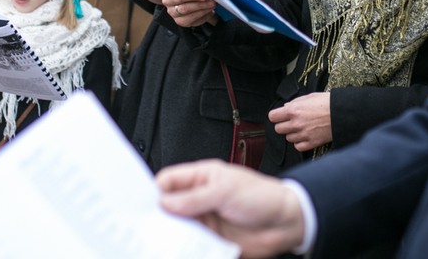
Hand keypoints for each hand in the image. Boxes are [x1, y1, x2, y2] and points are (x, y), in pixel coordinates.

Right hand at [158, 159, 304, 258]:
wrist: (286, 222)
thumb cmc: (262, 196)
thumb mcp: (226, 190)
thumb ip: (194, 198)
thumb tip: (165, 202)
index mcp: (201, 178)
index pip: (168, 181)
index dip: (153, 190)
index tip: (141, 204)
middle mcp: (199, 199)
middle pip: (168, 207)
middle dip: (157, 216)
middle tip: (145, 227)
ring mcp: (204, 220)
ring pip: (176, 228)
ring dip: (169, 235)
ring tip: (159, 241)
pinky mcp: (210, 240)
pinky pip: (190, 245)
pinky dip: (183, 248)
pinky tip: (179, 251)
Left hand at [268, 92, 332, 151]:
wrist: (342, 112)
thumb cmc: (327, 102)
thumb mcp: (309, 97)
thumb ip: (295, 102)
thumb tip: (285, 107)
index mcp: (293, 110)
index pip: (272, 117)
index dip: (276, 116)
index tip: (280, 116)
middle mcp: (296, 123)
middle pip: (278, 129)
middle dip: (283, 125)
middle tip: (291, 122)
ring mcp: (303, 134)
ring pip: (288, 138)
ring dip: (293, 134)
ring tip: (302, 128)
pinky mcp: (311, 142)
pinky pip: (298, 147)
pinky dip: (300, 143)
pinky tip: (306, 136)